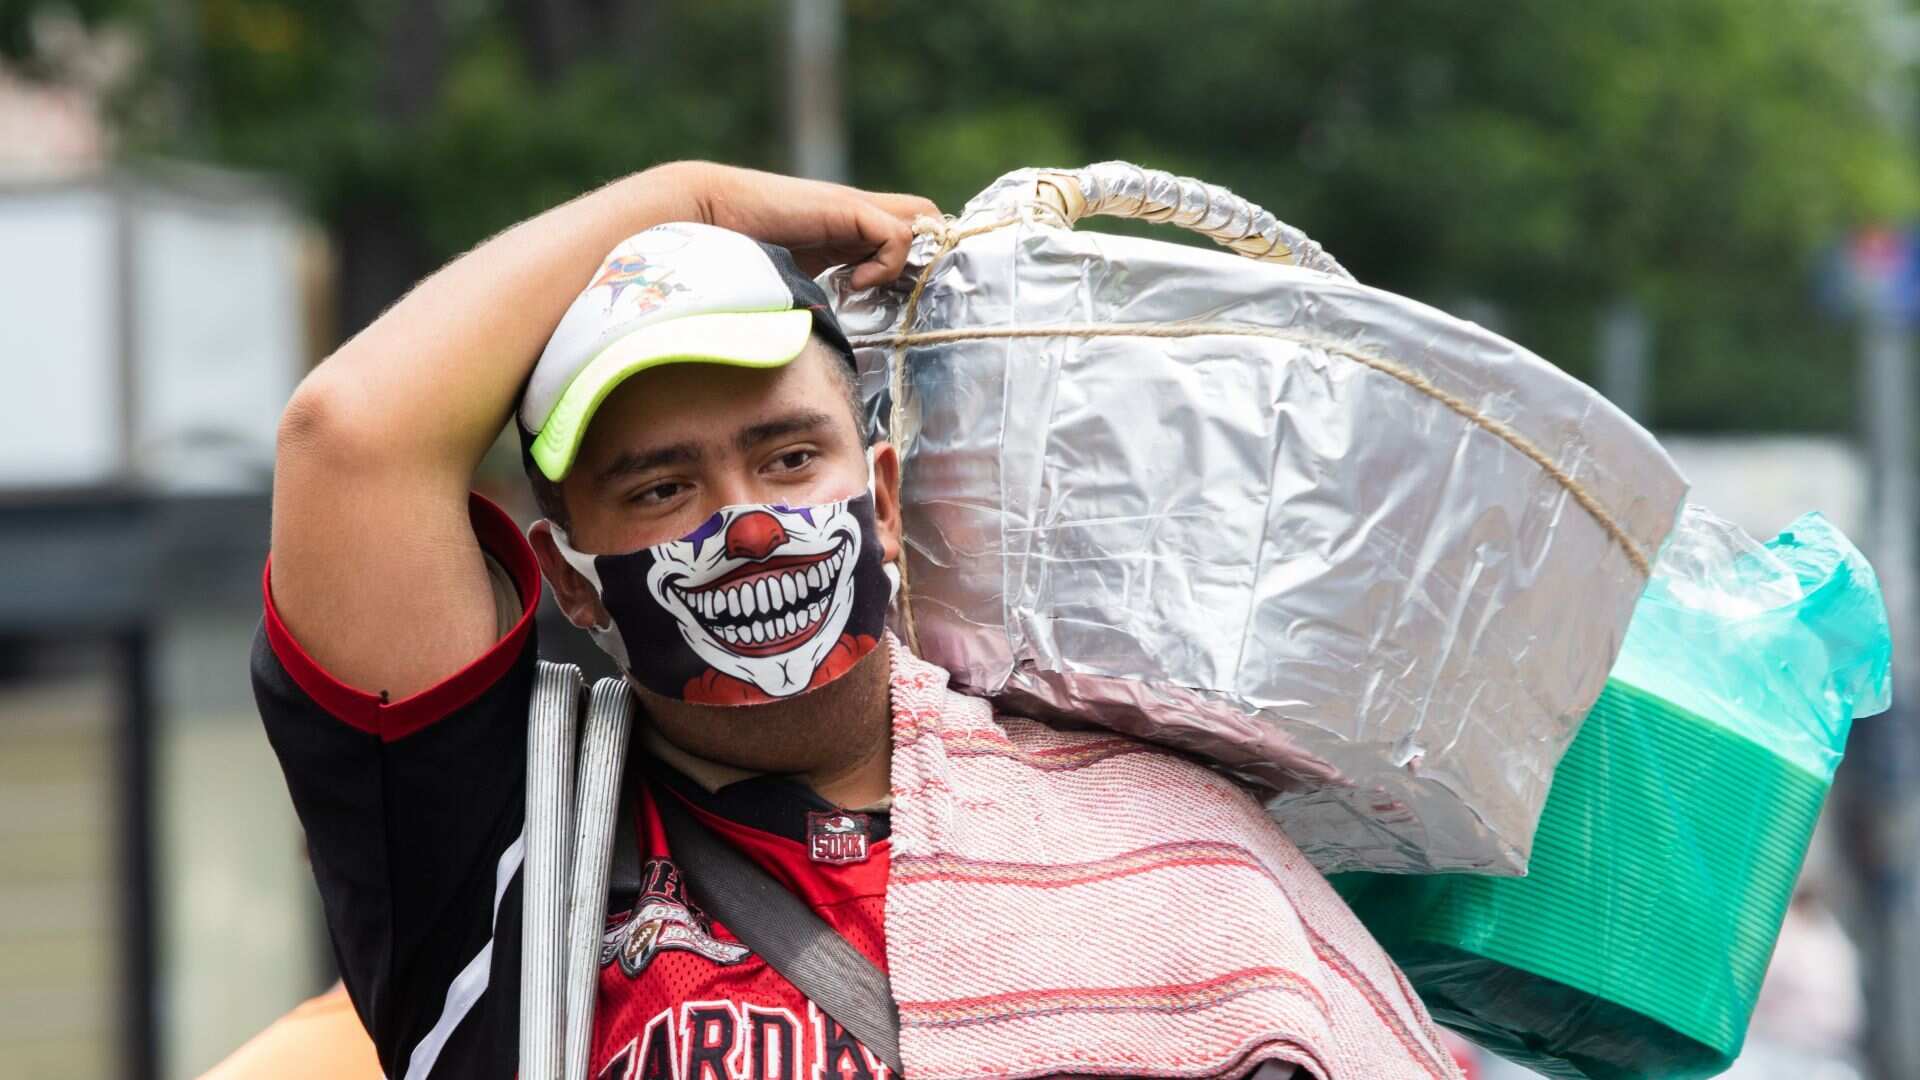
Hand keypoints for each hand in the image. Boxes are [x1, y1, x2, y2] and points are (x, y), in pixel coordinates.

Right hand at [666, 162, 939, 288]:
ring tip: (873, 288)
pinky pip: (898, 235)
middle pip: (926, 218)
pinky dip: (885, 264)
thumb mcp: (790, 286)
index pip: (907, 234)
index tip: (894, 302)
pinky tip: (852, 283)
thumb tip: (828, 355)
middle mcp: (855, 216)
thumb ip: (817, 302)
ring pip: (924, 220)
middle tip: (900, 295)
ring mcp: (854, 209)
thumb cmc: (734, 259)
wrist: (703, 219)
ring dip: (909, 261)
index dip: (913, 264)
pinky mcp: (847, 207)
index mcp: (844, 231)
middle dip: (927, 257)